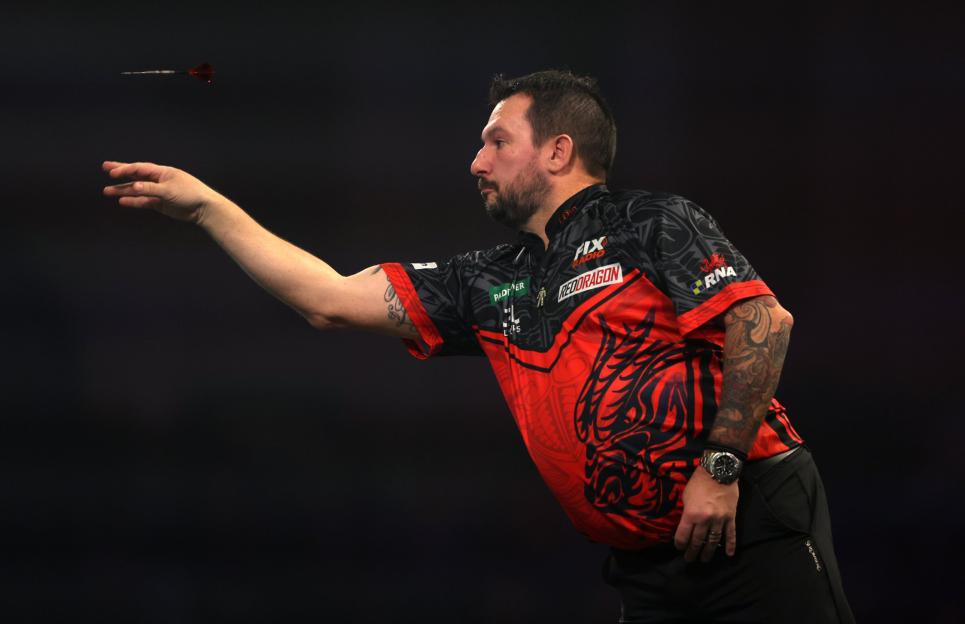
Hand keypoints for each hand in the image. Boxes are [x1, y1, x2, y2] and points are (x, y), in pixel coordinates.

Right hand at [102, 161, 221, 223]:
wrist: (203, 209)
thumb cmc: (190, 194)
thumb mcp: (169, 190)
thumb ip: (150, 188)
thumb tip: (134, 186)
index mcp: (162, 172)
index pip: (140, 168)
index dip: (125, 169)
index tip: (111, 172)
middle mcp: (159, 180)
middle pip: (136, 175)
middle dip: (121, 172)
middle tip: (105, 168)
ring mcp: (159, 192)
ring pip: (137, 190)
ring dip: (123, 190)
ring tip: (107, 191)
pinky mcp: (160, 204)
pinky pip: (144, 201)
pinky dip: (133, 201)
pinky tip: (122, 201)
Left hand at [673, 467, 737, 561]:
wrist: (718, 472)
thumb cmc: (698, 483)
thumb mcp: (686, 497)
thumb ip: (686, 513)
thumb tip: (686, 526)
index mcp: (691, 514)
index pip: (683, 536)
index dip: (680, 544)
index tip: (679, 548)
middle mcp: (705, 520)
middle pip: (697, 542)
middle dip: (692, 552)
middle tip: (689, 559)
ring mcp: (719, 520)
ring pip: (713, 541)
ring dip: (708, 552)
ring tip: (704, 560)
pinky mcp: (731, 518)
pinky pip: (730, 534)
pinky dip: (730, 545)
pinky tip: (728, 555)